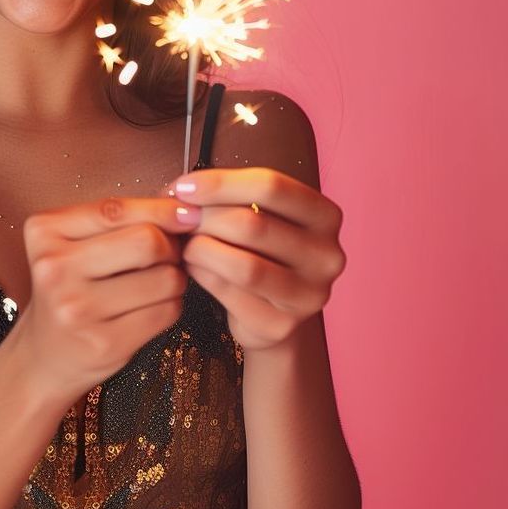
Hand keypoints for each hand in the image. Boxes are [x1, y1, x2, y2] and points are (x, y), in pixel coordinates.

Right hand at [13, 196, 201, 403]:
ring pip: (165, 278)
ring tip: (159, 281)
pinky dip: (171, 305)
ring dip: (175, 277)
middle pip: (146, 241)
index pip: (115, 209)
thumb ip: (118, 220)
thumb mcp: (74, 243)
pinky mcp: (104, 343)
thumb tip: (184, 211)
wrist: (45, 355)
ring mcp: (77, 309)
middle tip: (169, 254)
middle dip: (170, 245)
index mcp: (44, 232)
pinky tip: (153, 305)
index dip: (160, 208)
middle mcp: (54, 269)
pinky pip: (166, 311)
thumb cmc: (69, 288)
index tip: (185, 212)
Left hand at [169, 167, 346, 352]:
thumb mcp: (256, 212)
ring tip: (185, 243)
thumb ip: (228, 196)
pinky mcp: (281, 325)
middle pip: (253, 225)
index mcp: (325, 216)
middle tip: (180, 220)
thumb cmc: (258, 248)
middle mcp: (327, 256)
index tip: (184, 187)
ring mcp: (309, 296)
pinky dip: (201, 275)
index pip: (271, 187)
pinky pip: (229, 293)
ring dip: (201, 249)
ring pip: (242, 265)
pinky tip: (192, 267)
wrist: (269, 309)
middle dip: (205, 218)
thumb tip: (183, 190)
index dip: (221, 183)